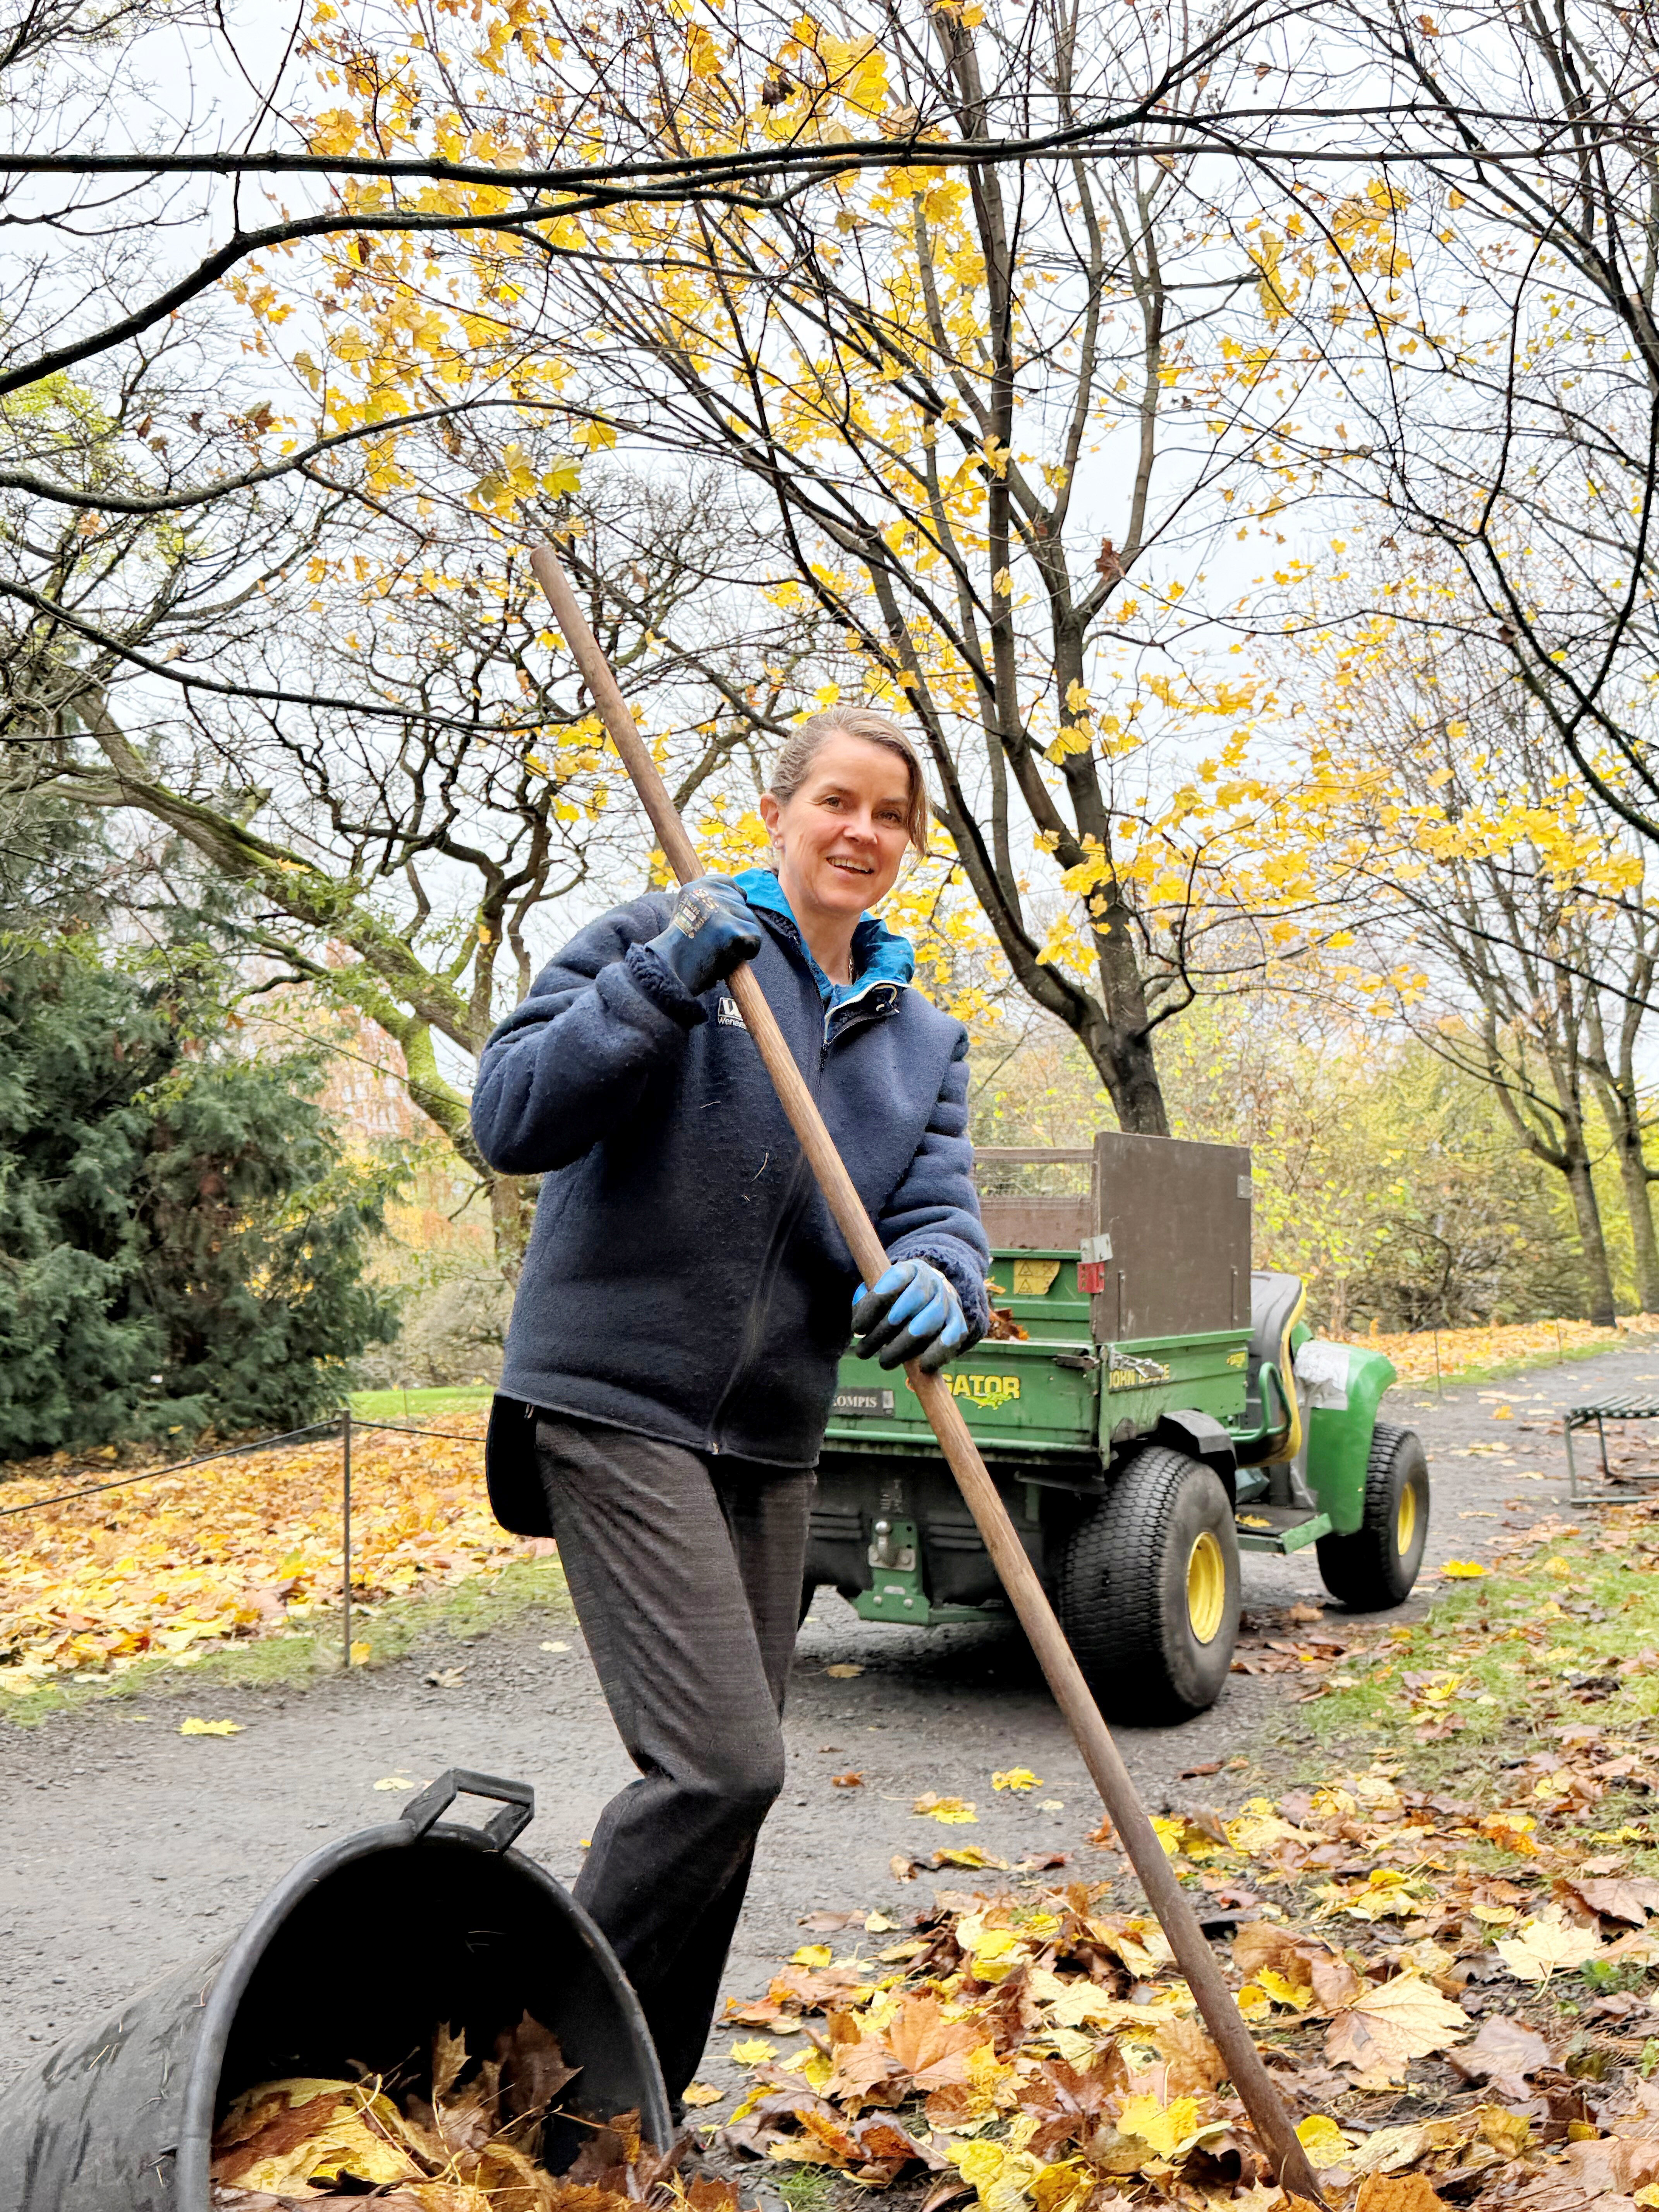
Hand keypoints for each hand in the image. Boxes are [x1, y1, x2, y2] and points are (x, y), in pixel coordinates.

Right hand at [645, 876, 761, 997]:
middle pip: (741, 903)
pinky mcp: (732, 930)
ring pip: (750, 921)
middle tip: (714, 942)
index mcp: (693, 889)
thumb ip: (710, 903)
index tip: (728, 914)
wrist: (671, 973)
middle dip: (735, 923)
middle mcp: (705, 895)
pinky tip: (729, 958)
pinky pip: (755, 939)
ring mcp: (719, 911)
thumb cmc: (681, 951)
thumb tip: (743, 894)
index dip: (733, 897)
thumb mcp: (689, 915)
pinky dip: (748, 952)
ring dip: (741, 939)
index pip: (726, 882)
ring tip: (719, 951)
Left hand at [850, 1259, 968, 1372]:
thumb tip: (861, 1327)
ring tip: (884, 1362)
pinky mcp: (958, 1322)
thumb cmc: (895, 1299)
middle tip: (864, 1351)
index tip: (858, 1328)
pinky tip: (922, 1366)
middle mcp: (932, 1281)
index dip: (876, 1302)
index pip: (896, 1278)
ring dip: (904, 1346)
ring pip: (931, 1321)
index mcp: (911, 1269)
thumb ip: (866, 1304)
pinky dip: (938, 1353)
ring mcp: (948, 1301)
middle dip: (885, 1329)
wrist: (931, 1297)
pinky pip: (953, 1337)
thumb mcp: (878, 1293)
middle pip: (914, 1300)